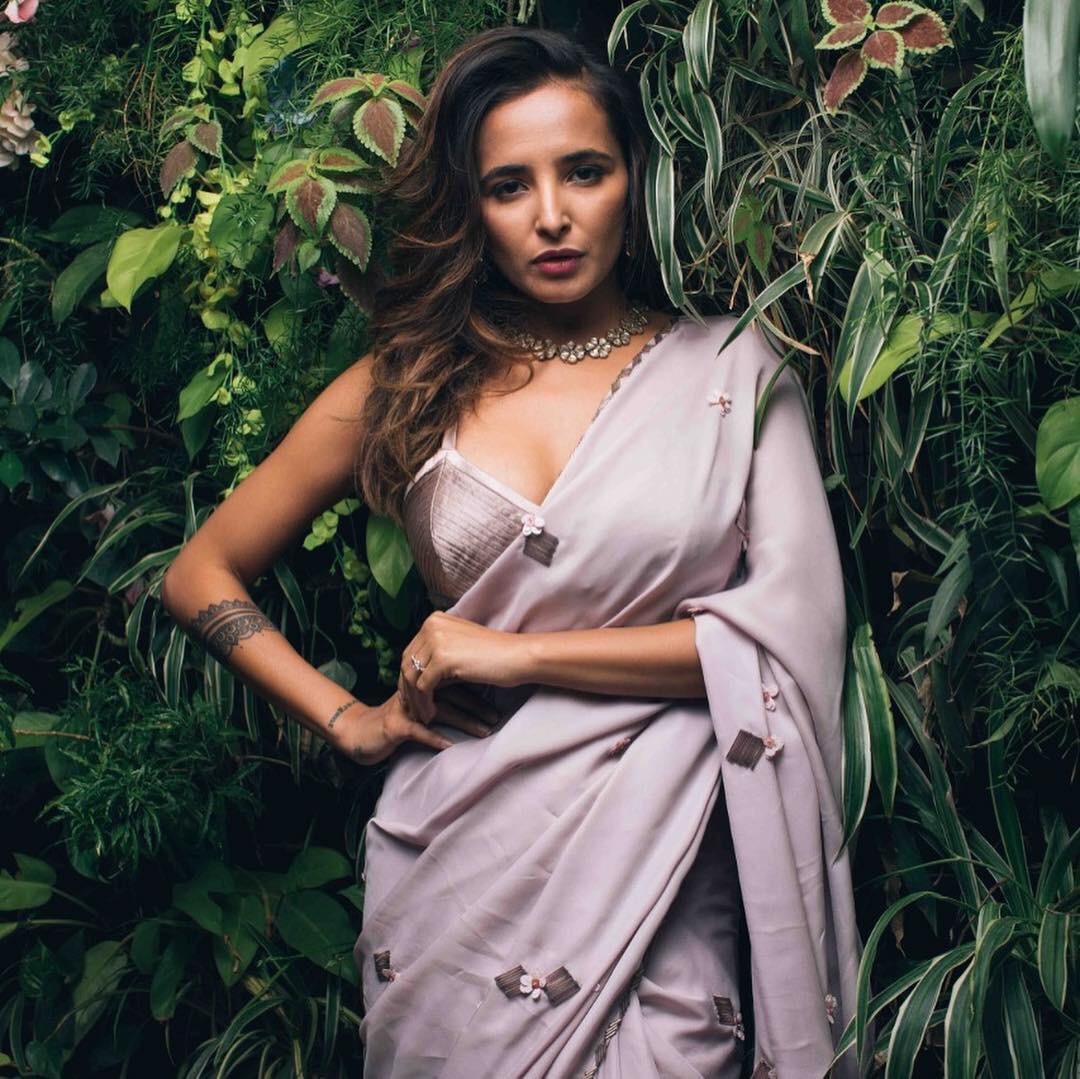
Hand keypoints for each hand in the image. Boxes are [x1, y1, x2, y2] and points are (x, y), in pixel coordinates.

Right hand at [328, 688, 498, 765]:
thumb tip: (479, 699)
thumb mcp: (422, 708)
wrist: (359, 733)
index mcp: (425, 683)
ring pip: (440, 711)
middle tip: (498, 717)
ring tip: (484, 731)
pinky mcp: (395, 725)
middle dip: (478, 706)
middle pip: (452, 694)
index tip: (501, 701)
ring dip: (465, 721)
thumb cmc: (397, 722)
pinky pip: (418, 731)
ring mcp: (406, 707)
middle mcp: (416, 691)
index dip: (479, 691)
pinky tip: (450, 745)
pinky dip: (435, 737)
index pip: (457, 681)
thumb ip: (444, 699)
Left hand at [397, 611, 526, 724]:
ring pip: (411, 677)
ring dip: (415, 700)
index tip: (414, 697)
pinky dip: (424, 704)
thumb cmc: (494, 655)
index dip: (408, 678)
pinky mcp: (442, 659)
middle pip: (407, 664)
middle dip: (408, 690)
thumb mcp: (459, 646)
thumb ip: (437, 654)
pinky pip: (422, 687)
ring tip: (423, 716)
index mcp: (434, 619)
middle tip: (414, 710)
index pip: (411, 652)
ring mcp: (436, 641)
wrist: (518, 656)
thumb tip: (413, 677)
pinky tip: (432, 715)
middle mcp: (431, 625)